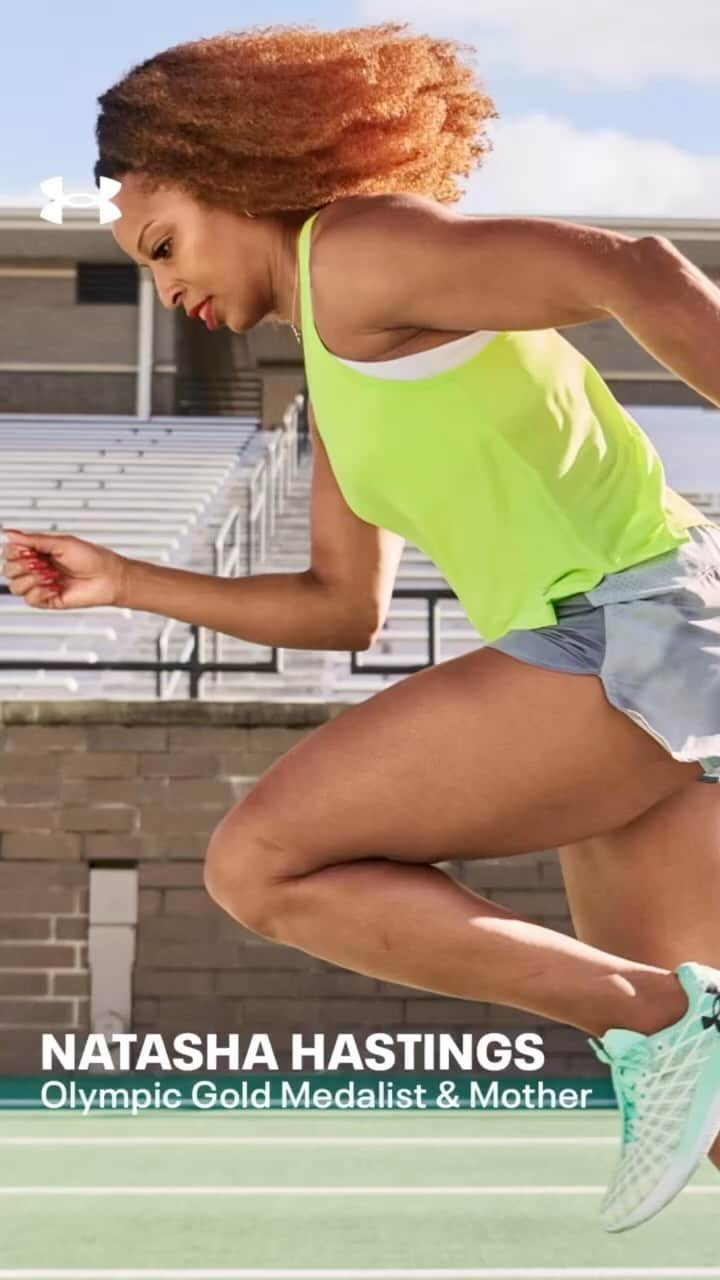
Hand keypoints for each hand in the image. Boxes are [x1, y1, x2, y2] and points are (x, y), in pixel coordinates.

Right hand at [1, 528, 130, 609]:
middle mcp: (38, 568)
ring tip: (49, 575)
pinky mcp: (48, 600)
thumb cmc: (92, 558)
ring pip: (15, 586)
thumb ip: (34, 539)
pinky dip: (39, 591)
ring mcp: (41, 585)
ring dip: (31, 579)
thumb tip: (10, 533)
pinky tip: (53, 586)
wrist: (108, 577)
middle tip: (41, 563)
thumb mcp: (61, 542)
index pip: (10, 552)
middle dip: (22, 566)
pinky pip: (29, 599)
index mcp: (39, 552)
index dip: (14, 552)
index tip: (29, 551)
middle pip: (8, 570)